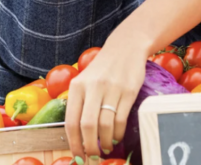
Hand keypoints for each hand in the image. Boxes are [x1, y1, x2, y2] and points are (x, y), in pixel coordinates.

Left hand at [64, 35, 147, 157]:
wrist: (126, 47)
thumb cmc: (103, 69)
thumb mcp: (85, 81)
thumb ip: (79, 103)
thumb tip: (77, 135)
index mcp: (77, 86)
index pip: (71, 121)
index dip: (74, 143)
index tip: (78, 155)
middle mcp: (93, 87)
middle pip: (87, 126)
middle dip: (89, 147)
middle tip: (93, 156)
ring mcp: (112, 89)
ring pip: (105, 125)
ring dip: (105, 142)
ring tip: (106, 147)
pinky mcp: (129, 91)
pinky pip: (121, 119)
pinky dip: (118, 133)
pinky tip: (116, 137)